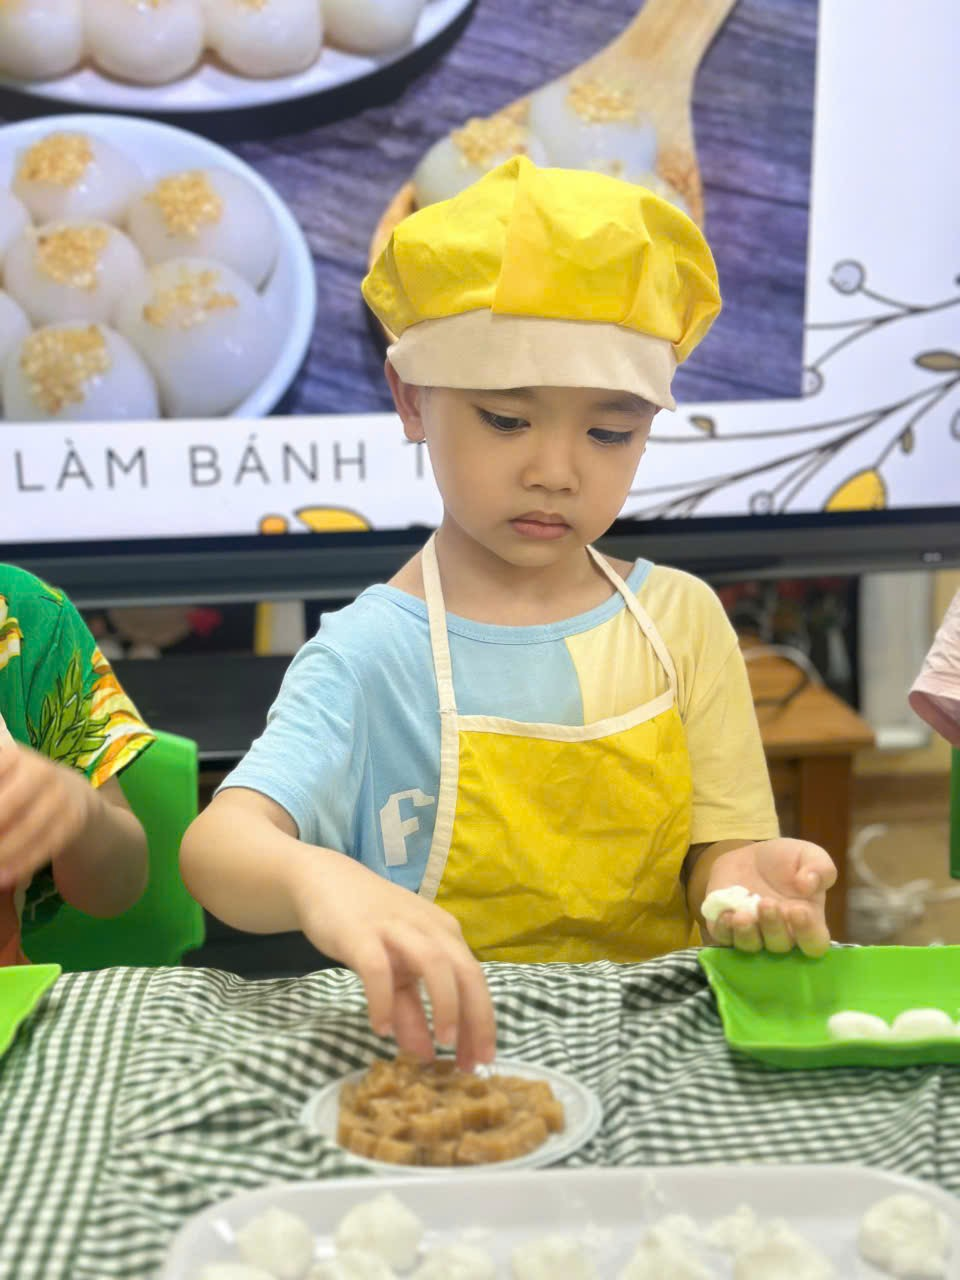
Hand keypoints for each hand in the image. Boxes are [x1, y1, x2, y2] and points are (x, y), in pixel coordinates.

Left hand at [0, 742, 95, 890]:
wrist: (72, 795)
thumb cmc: (18, 788)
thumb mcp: (1, 778)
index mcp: (14, 756)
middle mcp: (41, 771)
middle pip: (8, 805)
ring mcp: (61, 796)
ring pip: (27, 829)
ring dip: (4, 852)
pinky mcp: (73, 820)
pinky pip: (46, 845)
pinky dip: (23, 863)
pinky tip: (3, 877)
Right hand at [290, 850, 495, 1071]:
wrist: (325, 881)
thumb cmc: (369, 926)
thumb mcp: (395, 968)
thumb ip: (410, 1008)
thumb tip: (425, 1054)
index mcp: (444, 934)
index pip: (475, 980)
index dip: (482, 1023)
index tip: (482, 1063)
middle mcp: (429, 928)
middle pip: (465, 972)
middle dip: (474, 1019)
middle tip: (470, 1063)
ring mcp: (396, 928)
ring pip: (434, 965)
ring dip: (443, 1006)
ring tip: (439, 1047)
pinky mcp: (361, 933)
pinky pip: (378, 969)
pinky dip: (384, 1001)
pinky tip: (381, 1029)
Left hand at [704, 838, 836, 956]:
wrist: (749, 856)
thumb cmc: (786, 861)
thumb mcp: (809, 855)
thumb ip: (820, 868)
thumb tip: (809, 884)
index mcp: (808, 923)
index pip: (814, 944)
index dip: (808, 933)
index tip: (799, 910)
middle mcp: (782, 936)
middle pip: (781, 946)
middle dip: (773, 927)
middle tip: (767, 903)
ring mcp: (754, 936)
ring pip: (751, 947)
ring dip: (747, 934)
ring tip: (742, 914)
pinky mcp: (728, 931)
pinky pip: (725, 939)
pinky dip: (724, 930)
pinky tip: (725, 915)